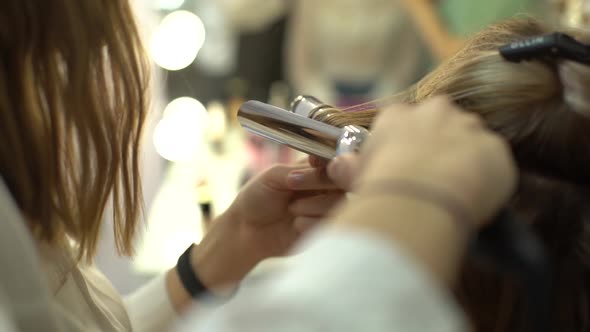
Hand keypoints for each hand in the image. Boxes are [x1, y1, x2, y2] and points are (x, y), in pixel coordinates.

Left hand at [187, 161, 343, 291]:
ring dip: (313, 204)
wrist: (246, 230)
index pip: (333, 160)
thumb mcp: (272, 176)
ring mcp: (325, 208)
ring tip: (291, 209)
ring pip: (338, 203)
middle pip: (341, 180)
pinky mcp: (323, 229)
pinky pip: (330, 224)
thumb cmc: (256, 198)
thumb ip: (298, 170)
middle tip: (293, 184)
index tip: (313, 164)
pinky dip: (311, 222)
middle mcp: (323, 187)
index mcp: (313, 169)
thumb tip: (321, 168)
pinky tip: (295, 224)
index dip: (328, 162)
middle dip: (318, 181)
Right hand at [329, 96, 515, 227]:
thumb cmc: (382, 186)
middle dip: (440, 145)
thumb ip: (350, 166)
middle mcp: (436, 111)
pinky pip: (494, 162)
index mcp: (398, 115)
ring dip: (467, 159)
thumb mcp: (357, 175)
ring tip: (456, 191)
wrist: (420, 198)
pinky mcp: (496, 148)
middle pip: (442, 123)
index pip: (403, 122)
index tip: (404, 166)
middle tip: (434, 177)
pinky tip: (476, 197)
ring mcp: (469, 127)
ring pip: (471, 140)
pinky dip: (488, 177)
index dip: (405, 145)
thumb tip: (339, 166)